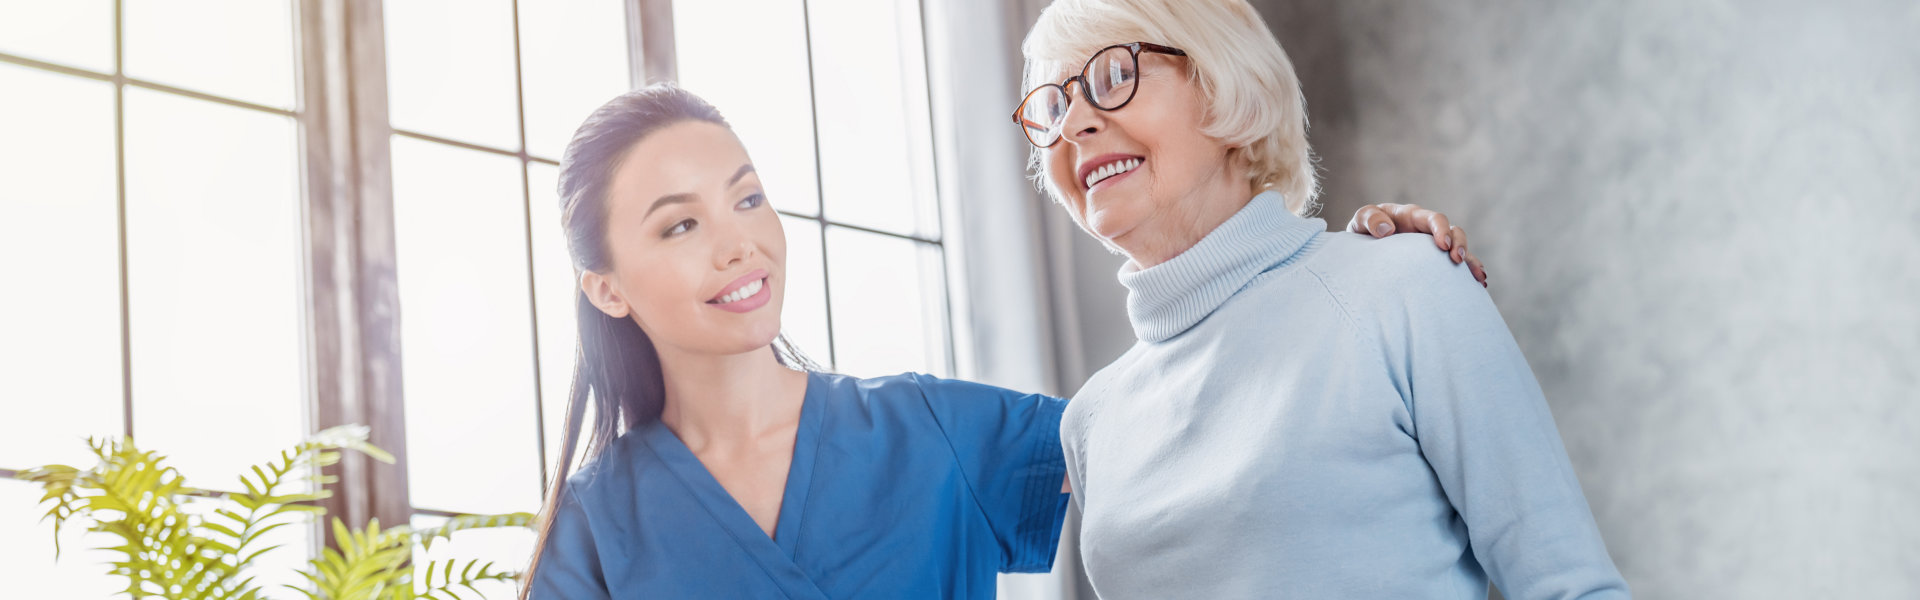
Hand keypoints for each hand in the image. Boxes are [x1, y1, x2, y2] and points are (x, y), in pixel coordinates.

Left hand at [1346, 203, 1488, 286]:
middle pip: (1453, 231)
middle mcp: (1426, 231)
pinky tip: (1478, 286)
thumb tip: (1386, 230)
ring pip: (1459, 249)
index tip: (1443, 245)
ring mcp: (1432, 247)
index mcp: (1411, 216)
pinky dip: (1468, 274)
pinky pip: (1455, 266)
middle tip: (1457, 260)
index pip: (1433, 218)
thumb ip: (1369, 219)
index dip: (1441, 229)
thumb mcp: (1361, 221)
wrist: (1361, 251)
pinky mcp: (1433, 262)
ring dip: (1470, 262)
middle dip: (1459, 244)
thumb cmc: (1362, 231)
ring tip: (1479, 278)